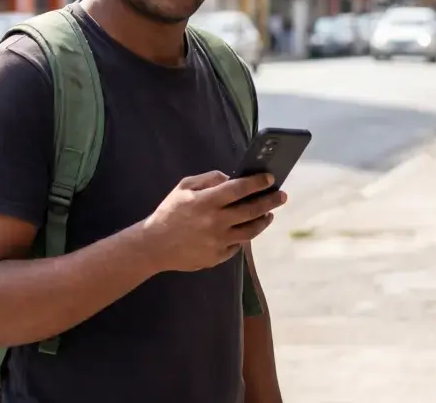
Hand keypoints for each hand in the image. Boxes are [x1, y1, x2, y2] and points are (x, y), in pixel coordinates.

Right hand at [139, 171, 287, 272]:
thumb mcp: (183, 187)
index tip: (270, 178)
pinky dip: (244, 236)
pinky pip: (237, 245)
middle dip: (270, 201)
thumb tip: (231, 178)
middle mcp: (214, 222)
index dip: (257, 182)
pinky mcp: (217, 257)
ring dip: (264, 220)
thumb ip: (208, 179)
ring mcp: (217, 241)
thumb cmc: (169, 212)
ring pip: (251, 231)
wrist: (154, 245)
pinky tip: (246, 228)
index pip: (239, 188)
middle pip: (251, 210)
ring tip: (269, 214)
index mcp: (205, 202)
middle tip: (281, 195)